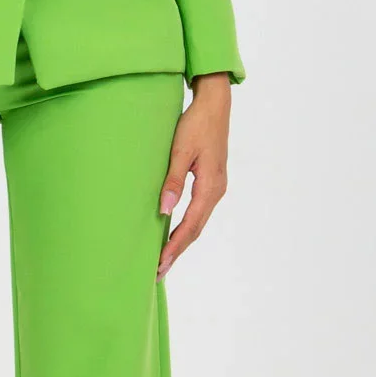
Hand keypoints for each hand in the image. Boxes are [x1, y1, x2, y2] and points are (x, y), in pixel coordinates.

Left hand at [156, 73, 230, 279]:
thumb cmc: (196, 124)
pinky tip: (175, 233)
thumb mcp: (180, 150)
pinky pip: (199, 211)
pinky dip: (187, 226)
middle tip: (159, 271)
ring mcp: (216, 187)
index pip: (191, 225)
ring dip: (182, 241)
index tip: (161, 263)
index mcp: (210, 186)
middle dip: (177, 251)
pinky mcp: (212, 182)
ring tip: (164, 259)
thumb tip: (164, 210)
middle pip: (196, 229)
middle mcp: (217, 191)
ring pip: (198, 222)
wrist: (214, 105)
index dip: (175, 246)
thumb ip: (173, 181)